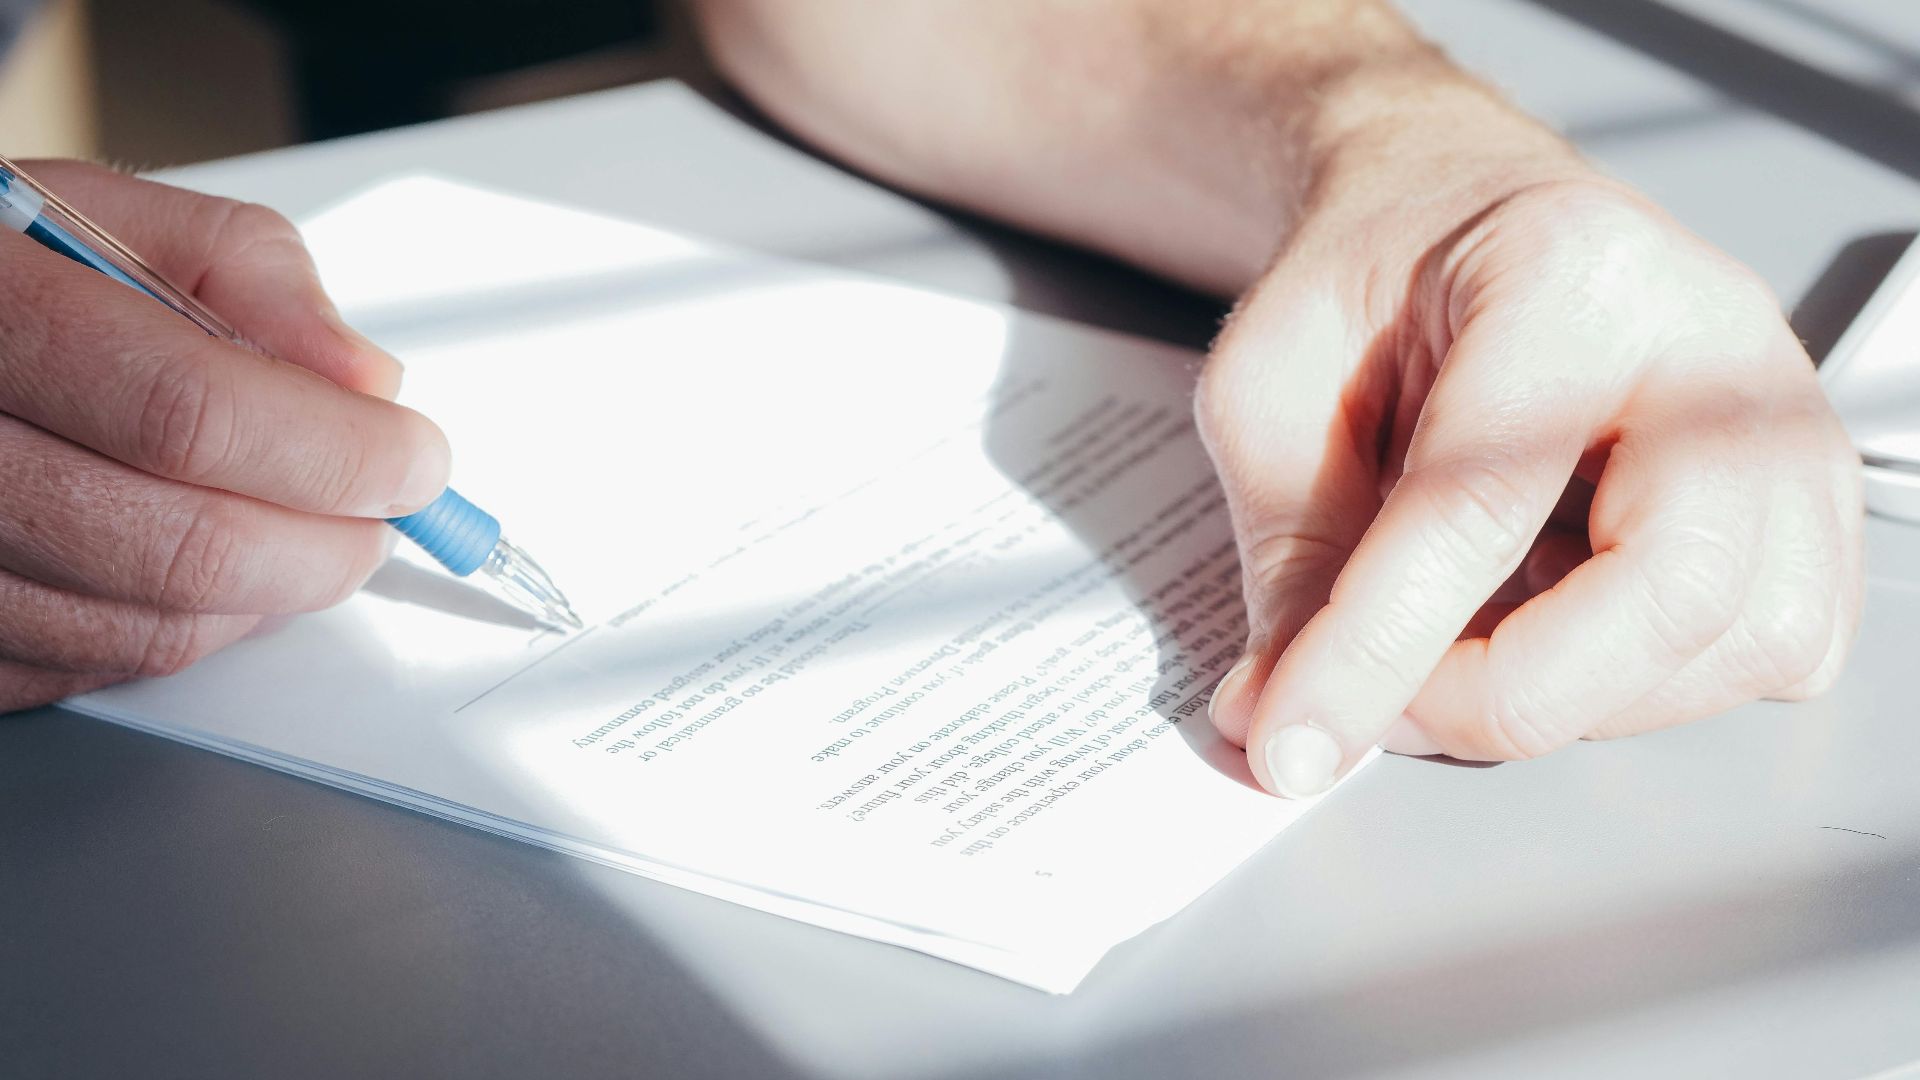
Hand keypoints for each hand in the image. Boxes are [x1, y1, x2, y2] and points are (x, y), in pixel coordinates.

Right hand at [0, 161, 447, 710]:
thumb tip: (366, 379)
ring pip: (151, 628)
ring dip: (272, 595)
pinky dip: (190, 628)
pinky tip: (214, 568)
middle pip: (184, 548)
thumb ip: (252, 275)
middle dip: (328, 545)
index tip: (415, 458)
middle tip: (386, 513)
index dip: (336, 453)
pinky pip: (97, 668)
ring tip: (308, 532)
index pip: (192, 415)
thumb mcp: (107, 215)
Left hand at [1200, 168, 1863, 795]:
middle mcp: (1719, 346)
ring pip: (1733, 647)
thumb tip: (1287, 717)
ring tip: (1459, 637)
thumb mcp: (1271, 384)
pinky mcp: (1807, 507)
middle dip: (1504, 694)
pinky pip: (1764, 657)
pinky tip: (1554, 619)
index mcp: (1569, 275)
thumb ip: (1286, 548)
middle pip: (1671, 590)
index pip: (1480, 504)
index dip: (1375, 651)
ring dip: (1567, 694)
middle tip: (1386, 702)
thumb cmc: (1375, 280)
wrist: (1459, 220)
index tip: (1289, 742)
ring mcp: (1788, 427)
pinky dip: (1639, 684)